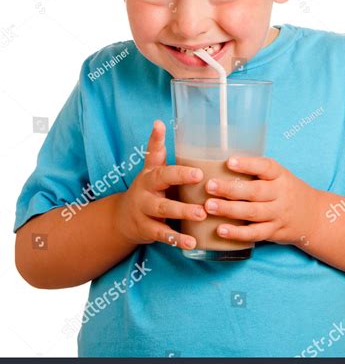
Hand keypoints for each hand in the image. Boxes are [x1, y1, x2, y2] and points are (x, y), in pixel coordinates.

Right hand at [114, 120, 207, 249]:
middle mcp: (145, 189)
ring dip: (183, 211)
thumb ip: (157, 150)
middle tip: (201, 177)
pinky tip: (192, 242)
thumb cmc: (147, 190)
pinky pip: (163, 234)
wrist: (123, 220)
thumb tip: (159, 121)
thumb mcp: (150, 170)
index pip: (154, 153)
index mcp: (150, 173)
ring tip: (202, 213)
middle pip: (161, 180)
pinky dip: (177, 239)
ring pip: (163, 210)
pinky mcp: (146, 230)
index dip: (156, 139)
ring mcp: (144, 210)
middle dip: (180, 177)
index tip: (160, 125)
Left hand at [203, 156, 315, 245]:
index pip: (265, 167)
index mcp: (280, 176)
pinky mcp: (274, 232)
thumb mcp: (279, 176)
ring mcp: (278, 214)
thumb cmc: (287, 191)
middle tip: (209, 186)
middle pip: (255, 191)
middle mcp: (281, 194)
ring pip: (253, 212)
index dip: (247, 164)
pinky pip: (255, 233)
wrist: (314, 216)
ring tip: (209, 206)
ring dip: (229, 210)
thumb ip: (256, 171)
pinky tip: (221, 230)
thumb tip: (219, 163)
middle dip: (230, 189)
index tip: (229, 161)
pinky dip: (237, 233)